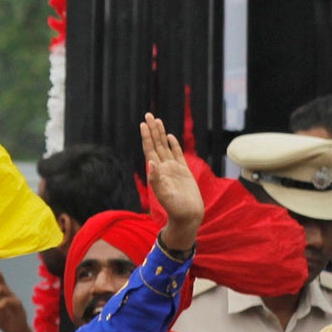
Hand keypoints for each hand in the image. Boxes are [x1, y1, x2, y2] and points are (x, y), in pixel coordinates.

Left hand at [143, 114, 202, 252]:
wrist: (188, 216)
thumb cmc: (176, 209)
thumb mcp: (165, 195)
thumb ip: (157, 180)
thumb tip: (150, 164)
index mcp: (158, 172)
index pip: (150, 150)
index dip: (147, 137)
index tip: (143, 124)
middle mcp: (164, 168)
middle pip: (156, 145)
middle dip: (152, 130)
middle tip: (148, 115)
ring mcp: (173, 169)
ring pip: (165, 147)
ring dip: (161, 134)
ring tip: (157, 121)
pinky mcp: (183, 171)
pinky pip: (177, 154)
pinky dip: (173, 144)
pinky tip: (169, 136)